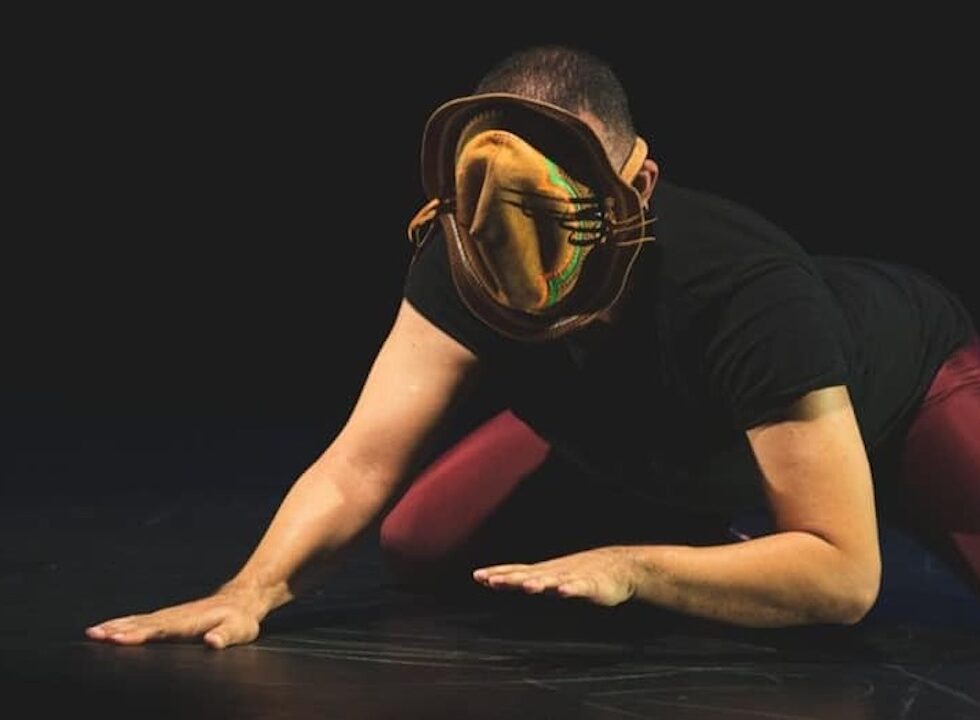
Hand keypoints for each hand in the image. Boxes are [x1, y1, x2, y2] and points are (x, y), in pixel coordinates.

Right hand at [85, 586, 268, 649]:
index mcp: (190, 621)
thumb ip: (226, 636)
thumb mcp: (240, 630)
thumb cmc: (241, 618)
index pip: (161, 628)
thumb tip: (213, 642)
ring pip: (138, 620)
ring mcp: (170, 615)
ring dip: (115, 625)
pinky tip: (108, 628)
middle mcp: (176, 616)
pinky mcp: (168, 617)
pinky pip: (141, 620)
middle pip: (142, 623)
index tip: (119, 639)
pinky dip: (122, 623)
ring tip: (92, 632)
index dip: (140, 634)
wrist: (242, 598)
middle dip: (118, 629)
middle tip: (95, 635)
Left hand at [472, 546, 637, 606]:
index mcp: (543, 572)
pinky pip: (581, 586)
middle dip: (511, 578)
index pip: (515, 571)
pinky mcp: (592, 584)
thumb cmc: (579, 572)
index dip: (498, 573)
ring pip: (553, 579)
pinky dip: (572, 588)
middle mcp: (554, 572)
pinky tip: (564, 590)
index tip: (478, 576)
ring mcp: (572, 576)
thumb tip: (498, 580)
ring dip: (540, 582)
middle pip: (528, 574)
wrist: (616, 566)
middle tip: (492, 581)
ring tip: (527, 586)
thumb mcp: (549, 576)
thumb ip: (527, 578)